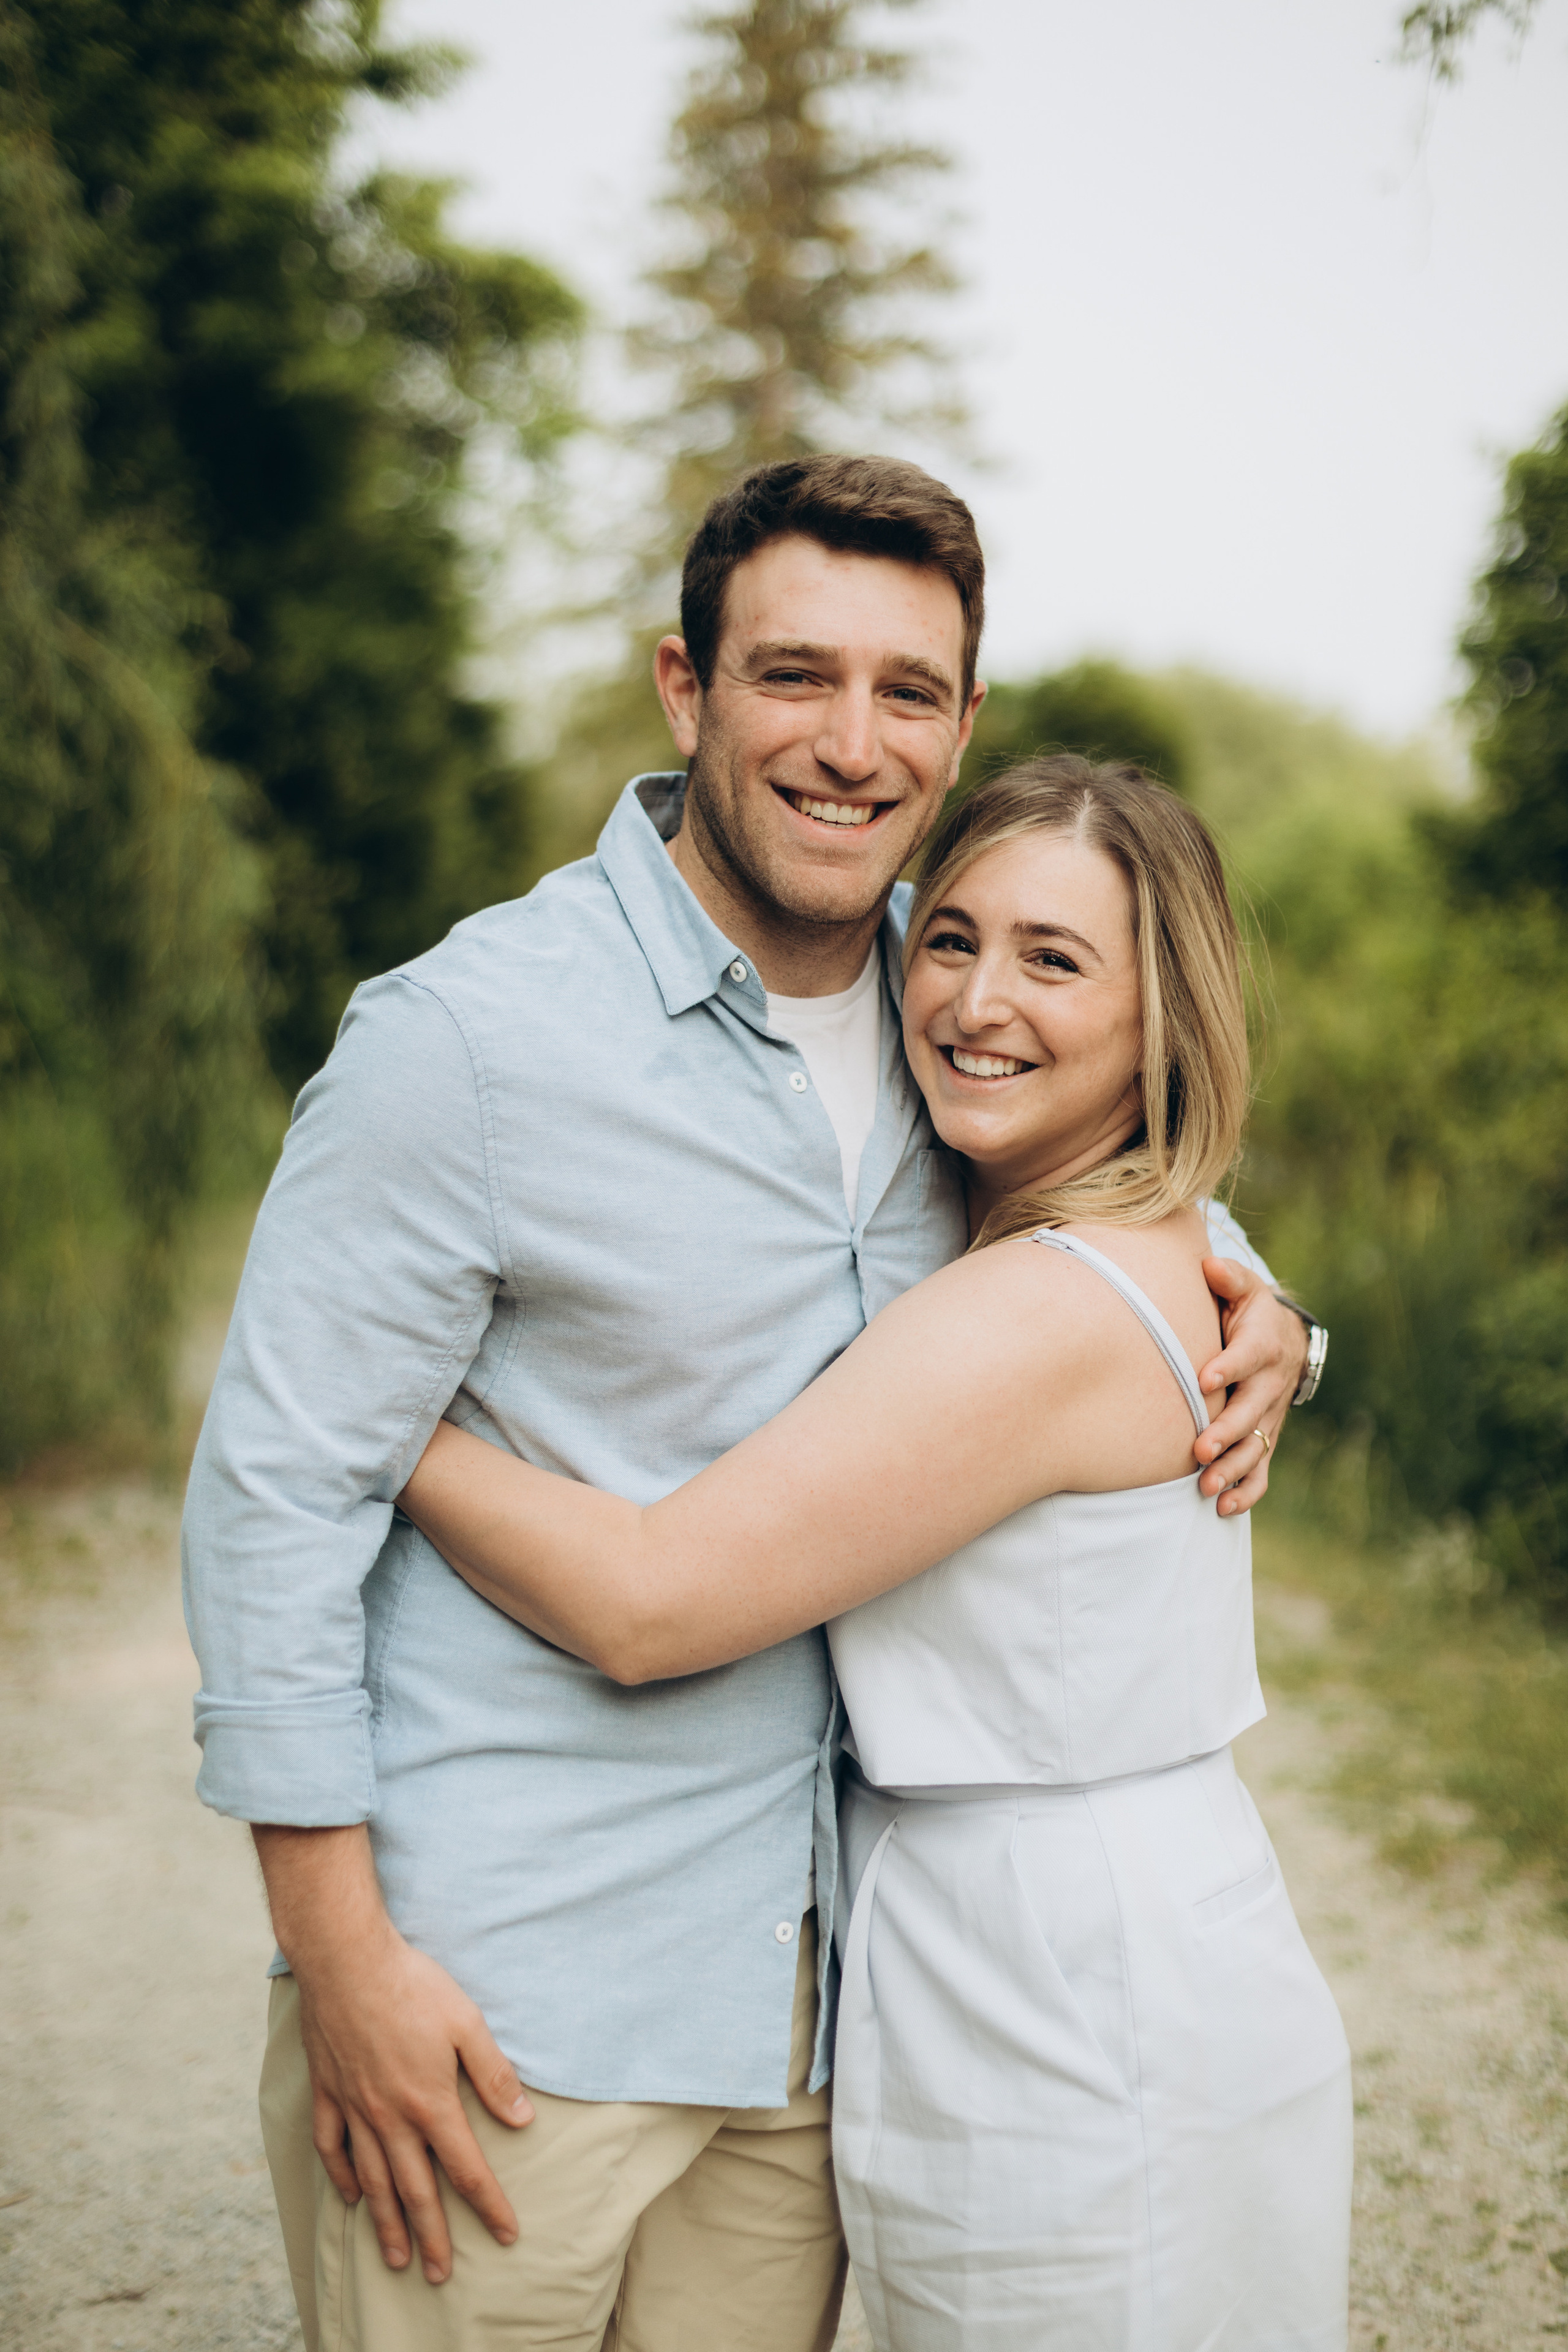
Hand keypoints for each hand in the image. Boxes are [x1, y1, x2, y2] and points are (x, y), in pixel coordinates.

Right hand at [252, 1825, 532, 2283]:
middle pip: (416, 2190)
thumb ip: (495, 2076)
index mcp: (431, 2103)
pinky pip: (333, 2147)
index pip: (467, 2169)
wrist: (348, 1960)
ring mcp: (355, 2108)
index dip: (489, 2205)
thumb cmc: (414, 1986)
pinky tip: (353, 2196)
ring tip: (397, 2258)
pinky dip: (343, 2176)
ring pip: (374, 2181)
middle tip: (440, 2275)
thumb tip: (524, 2120)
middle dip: (433, 2236)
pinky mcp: (329, 2092)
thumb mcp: (467, 2024)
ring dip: (387, 2223)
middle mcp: (391, 2117)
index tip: (507, 2233)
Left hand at [1192, 1260, 1308, 1516]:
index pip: (1248, 1356)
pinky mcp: (1265, 1438)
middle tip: (1199, 1450)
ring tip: (1206, 1487)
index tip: (1204, 1379)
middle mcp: (1269, 1384)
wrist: (1282, 1341)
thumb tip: (1208, 1267)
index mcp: (1263, 1344)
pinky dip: (1247, 1491)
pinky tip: (1224, 1508)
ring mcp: (1268, 1416)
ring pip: (1256, 1447)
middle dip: (1226, 1432)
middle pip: (1251, 1411)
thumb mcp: (1242, 1288)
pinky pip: (1262, 1470)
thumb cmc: (1248, 1311)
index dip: (1229, 1367)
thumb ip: (1227, 1278)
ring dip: (1232, 1469)